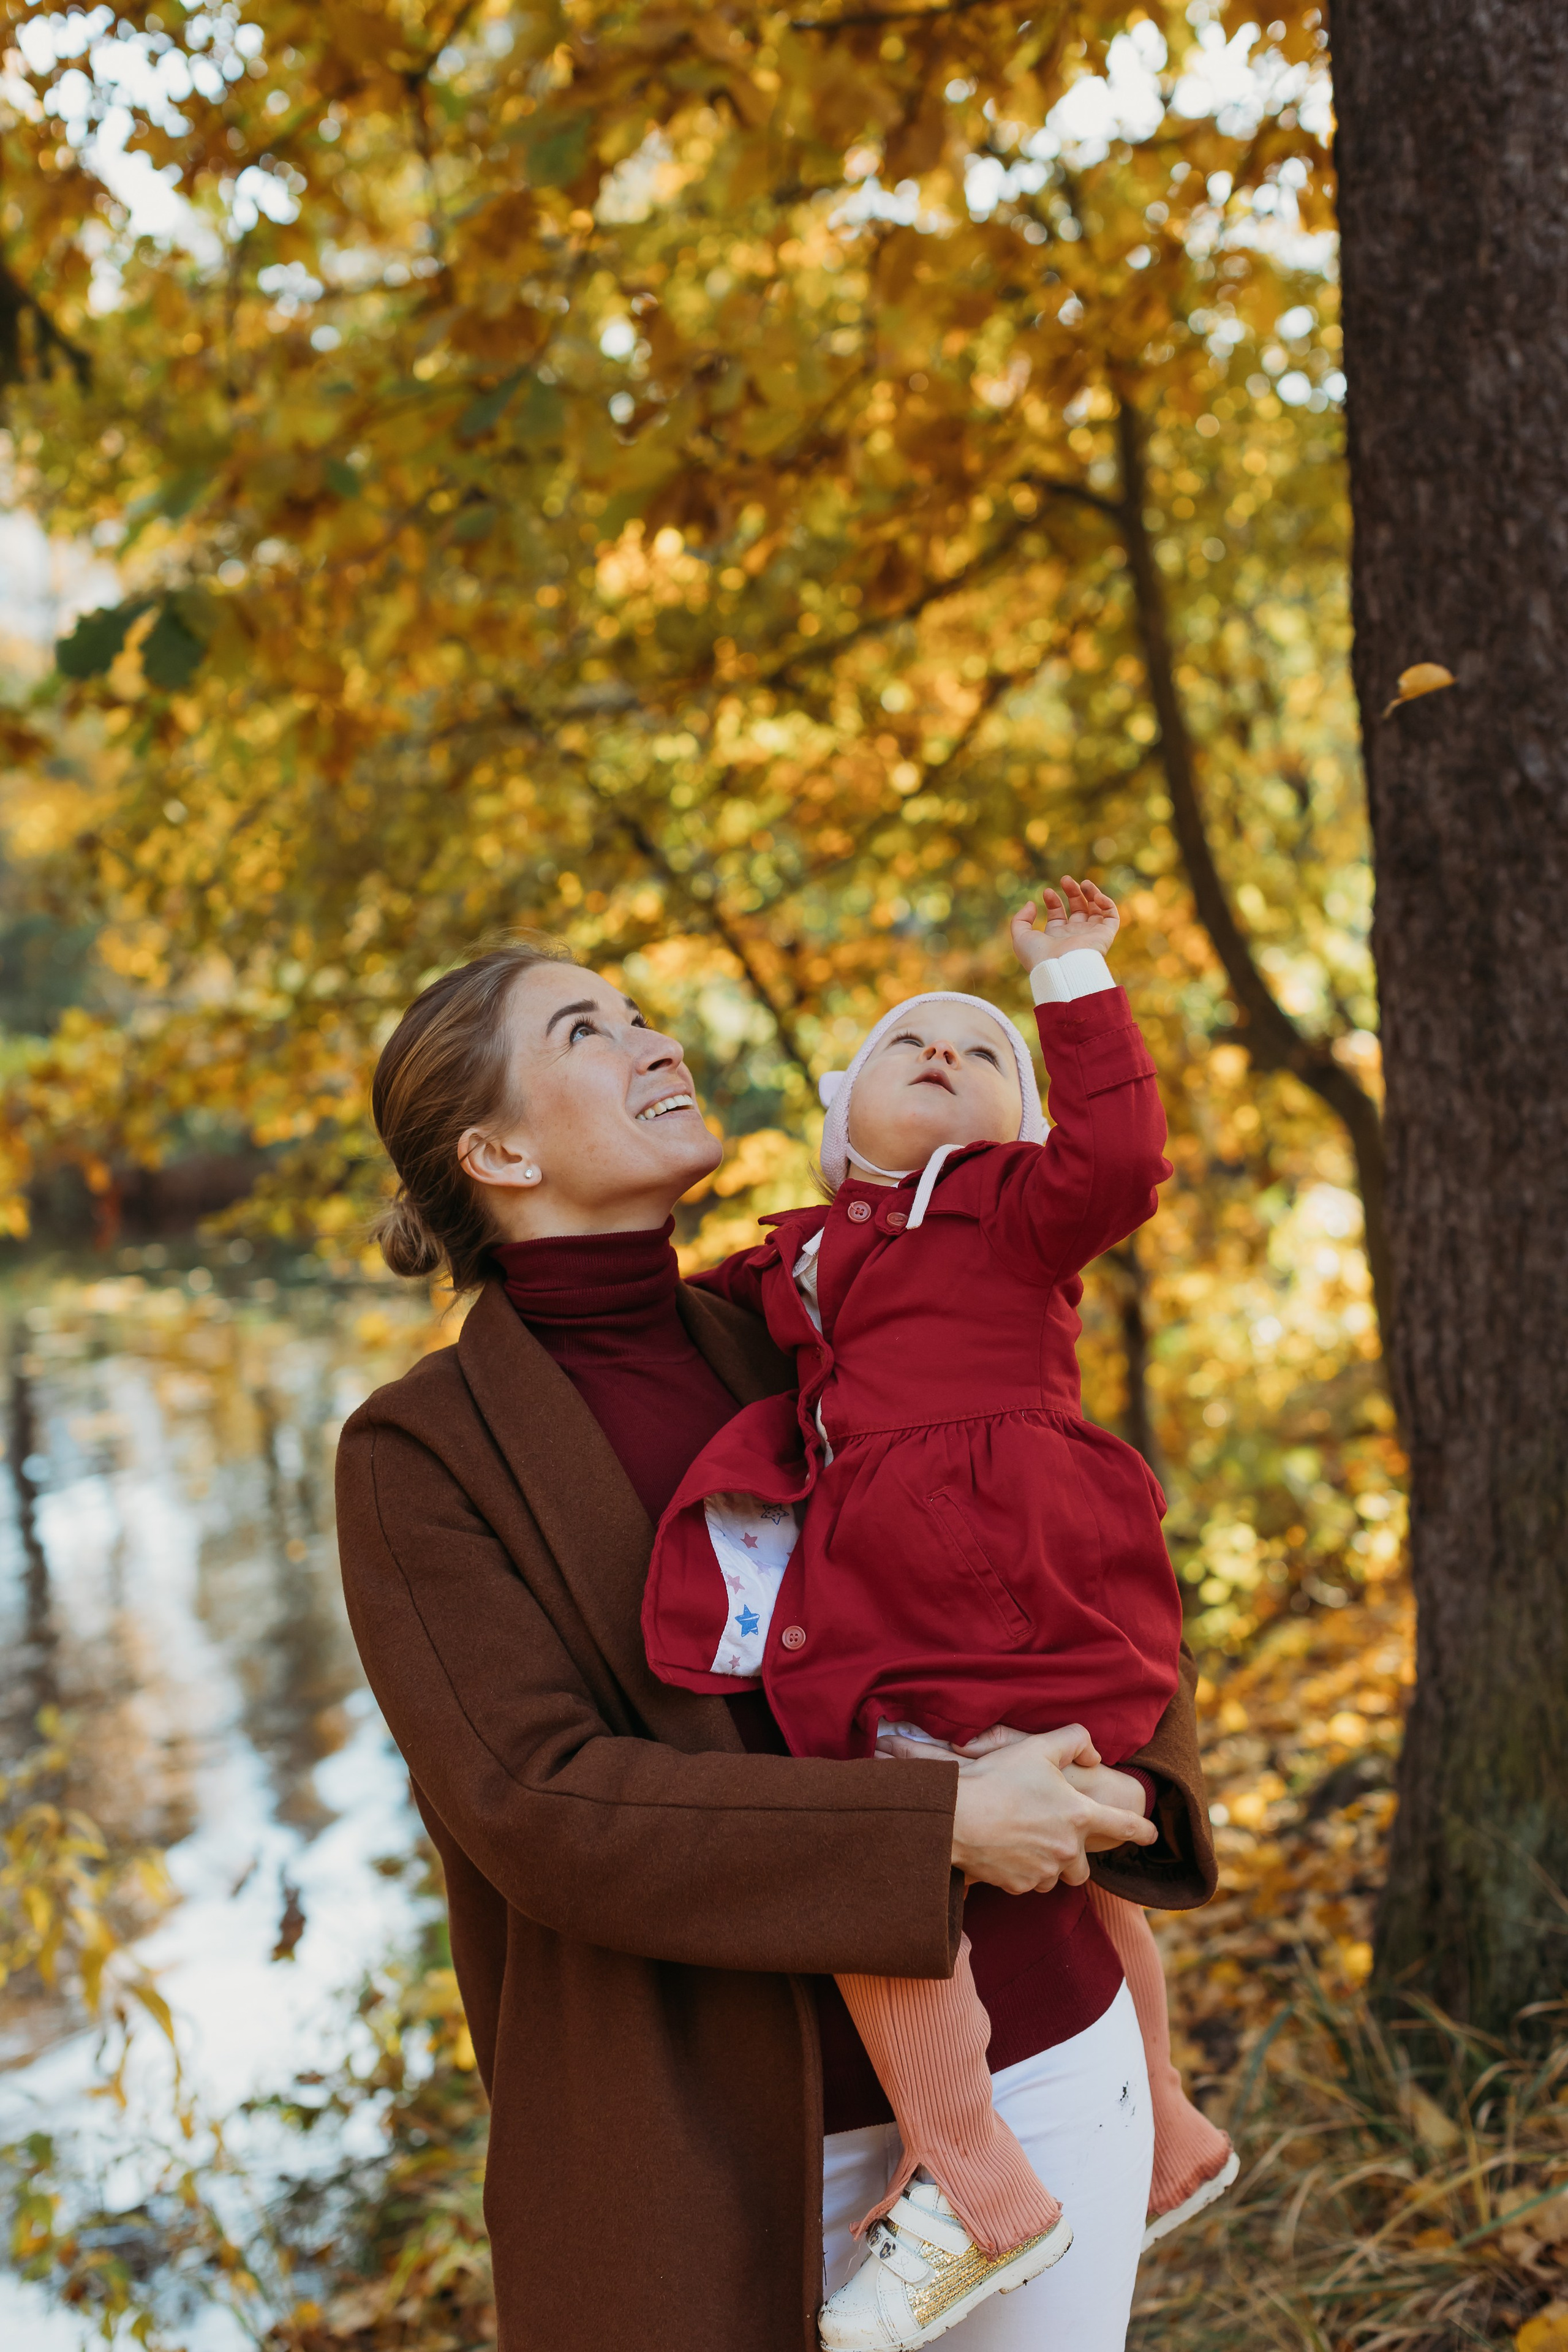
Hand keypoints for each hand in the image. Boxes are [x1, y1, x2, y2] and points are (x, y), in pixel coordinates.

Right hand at [947, 1723, 1155, 1895]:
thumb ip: (1075, 1741)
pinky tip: (1003, 1849)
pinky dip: (1021, 1869)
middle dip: (1076, 1858)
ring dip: (1046, 1864)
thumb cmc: (997, 1778)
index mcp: (1079, 1816)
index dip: (1141, 1830)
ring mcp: (1043, 1872)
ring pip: (1054, 1876)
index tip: (1153, 1835)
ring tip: (1023, 1840)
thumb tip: (1094, 1755)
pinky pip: (1027, 1882)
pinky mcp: (1018, 1886)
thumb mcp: (1039, 1747)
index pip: (1123, 1826)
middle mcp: (1067, 1850)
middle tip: (1057, 1840)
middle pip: (1083, 1868)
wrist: (954, 1816)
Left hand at [1009, 876, 1119, 971]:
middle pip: (1077, 910)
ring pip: (1096, 910)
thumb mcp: (1021, 936)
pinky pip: (1111, 917)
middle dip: (1072, 892)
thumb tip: (1031, 904)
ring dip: (1091, 893)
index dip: (1053, 901)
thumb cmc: (1039, 956)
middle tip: (1065, 879)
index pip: (1058, 915)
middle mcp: (1075, 936)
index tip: (1047, 892)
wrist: (1060, 969)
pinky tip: (1096, 895)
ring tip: (1084, 882)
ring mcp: (1090, 935)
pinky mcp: (1105, 935)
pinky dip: (1106, 903)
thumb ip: (1020, 920)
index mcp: (1056, 937)